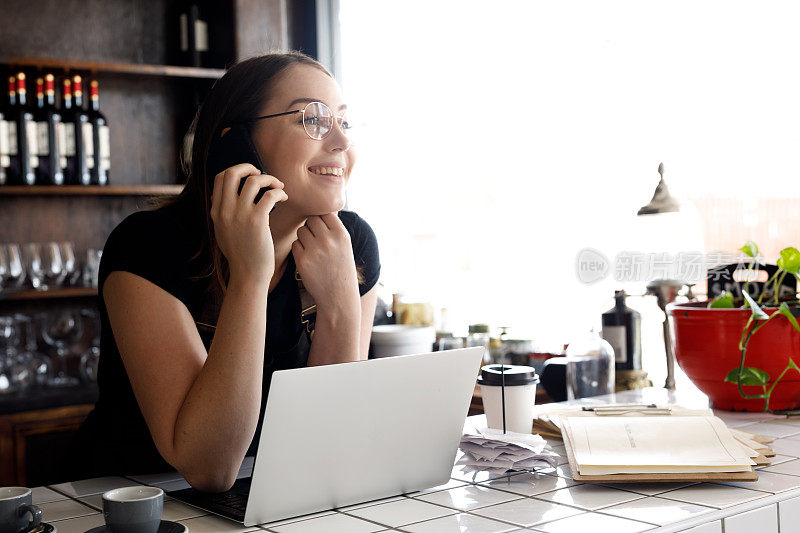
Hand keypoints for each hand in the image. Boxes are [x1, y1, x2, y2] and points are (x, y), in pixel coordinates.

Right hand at [210, 164, 287, 283]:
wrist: (248, 275)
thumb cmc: (241, 256)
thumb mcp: (223, 233)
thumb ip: (223, 214)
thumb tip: (222, 198)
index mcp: (217, 212)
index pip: (220, 178)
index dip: (236, 171)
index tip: (250, 176)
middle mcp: (225, 210)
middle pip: (232, 173)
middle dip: (249, 167)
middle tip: (262, 173)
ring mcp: (240, 215)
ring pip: (253, 180)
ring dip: (269, 179)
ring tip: (278, 186)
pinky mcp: (257, 221)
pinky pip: (269, 195)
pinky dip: (279, 192)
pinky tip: (284, 198)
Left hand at [292, 214, 359, 311]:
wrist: (338, 296)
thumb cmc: (341, 268)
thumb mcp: (345, 245)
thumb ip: (333, 227)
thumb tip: (319, 208)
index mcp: (341, 234)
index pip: (325, 213)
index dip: (322, 221)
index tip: (324, 232)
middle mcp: (328, 240)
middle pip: (311, 220)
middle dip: (312, 228)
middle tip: (317, 242)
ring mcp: (315, 250)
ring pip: (301, 231)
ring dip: (304, 239)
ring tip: (314, 252)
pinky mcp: (303, 260)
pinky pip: (295, 245)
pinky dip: (299, 251)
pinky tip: (309, 261)